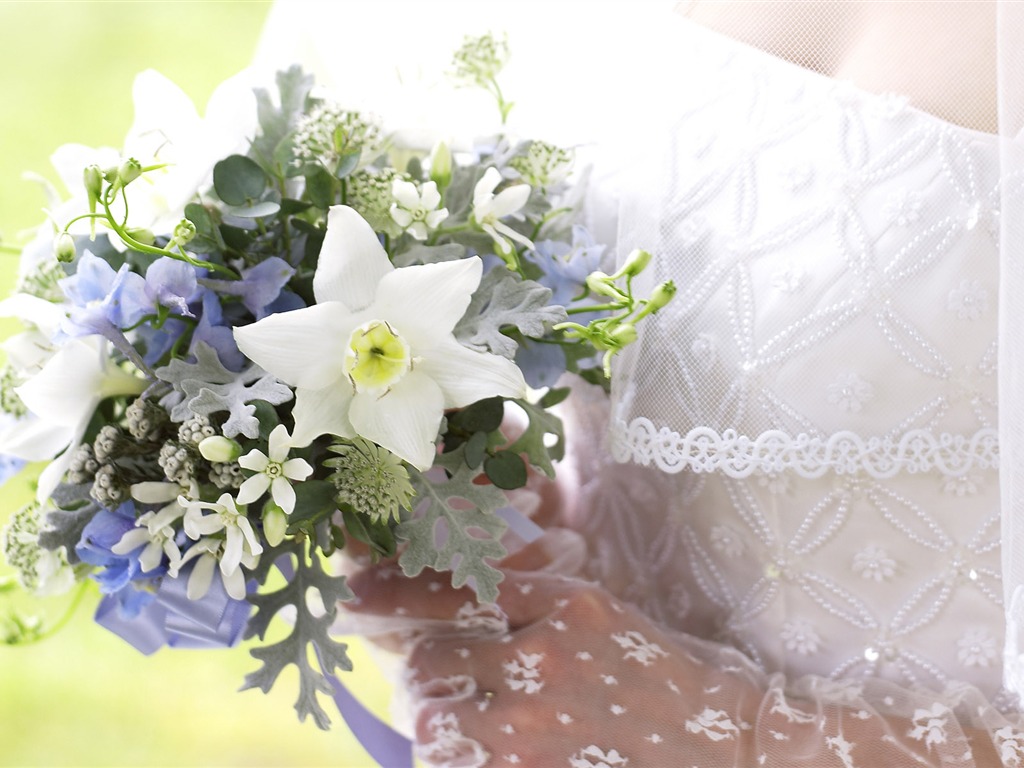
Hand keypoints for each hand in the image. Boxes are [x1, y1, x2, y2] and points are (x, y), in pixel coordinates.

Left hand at [346, 532, 763, 766]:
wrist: (733, 745)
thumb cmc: (670, 677)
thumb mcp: (606, 618)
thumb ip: (539, 607)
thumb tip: (471, 610)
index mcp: (566, 602)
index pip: (460, 589)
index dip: (397, 591)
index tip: (354, 591)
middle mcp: (545, 654)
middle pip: (431, 660)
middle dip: (421, 674)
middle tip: (433, 685)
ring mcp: (538, 720)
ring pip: (433, 722)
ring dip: (434, 724)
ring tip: (460, 727)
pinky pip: (462, 765)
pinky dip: (458, 759)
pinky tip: (481, 752)